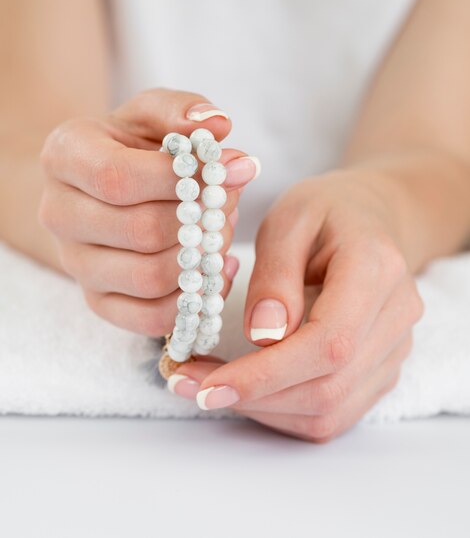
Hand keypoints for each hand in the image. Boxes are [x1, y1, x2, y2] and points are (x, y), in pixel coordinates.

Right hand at [39, 88, 258, 334]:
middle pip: (141, 231)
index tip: (229, 168)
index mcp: (65, 157)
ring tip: (220, 231)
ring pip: (149, 278)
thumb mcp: (153, 113)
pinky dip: (195, 299)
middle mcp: (59, 214)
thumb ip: (183, 110)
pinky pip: (150, 317)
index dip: (182, 179)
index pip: (119, 178)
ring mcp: (75, 263)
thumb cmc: (133, 146)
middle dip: (201, 219)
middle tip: (229, 201)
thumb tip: (218, 127)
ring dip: (202, 258)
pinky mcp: (98, 299)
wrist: (101, 186)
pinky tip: (215, 270)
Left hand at [175, 170, 423, 441]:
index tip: (208, 384)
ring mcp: (395, 348)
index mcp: (376, 269)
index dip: (267, 374)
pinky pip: (334, 412)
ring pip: (329, 411)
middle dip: (252, 396)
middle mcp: (397, 317)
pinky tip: (247, 390)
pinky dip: (283, 410)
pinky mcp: (382, 369)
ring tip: (208, 386)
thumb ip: (275, 275)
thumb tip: (261, 336)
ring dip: (263, 409)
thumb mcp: (288, 219)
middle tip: (187, 384)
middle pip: (328, 387)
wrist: (371, 217)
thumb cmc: (325, 211)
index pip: (328, 342)